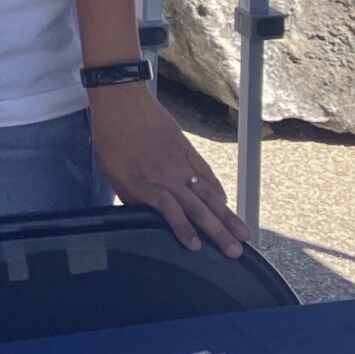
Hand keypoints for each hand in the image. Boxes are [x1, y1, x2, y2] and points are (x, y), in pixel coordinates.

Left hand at [89, 82, 249, 257]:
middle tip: (235, 252)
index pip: (171, 213)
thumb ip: (131, 197)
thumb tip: (143, 216)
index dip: (185, 231)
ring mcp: (181, 163)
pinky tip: (226, 202)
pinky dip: (218, 189)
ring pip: (209, 194)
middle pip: (199, 209)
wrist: (122, 101)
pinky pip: (207, 174)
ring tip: (243, 234)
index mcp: (147, 184)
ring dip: (228, 215)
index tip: (197, 248)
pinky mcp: (188, 150)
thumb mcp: (112, 172)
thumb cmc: (111, 137)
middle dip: (218, 232)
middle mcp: (168, 176)